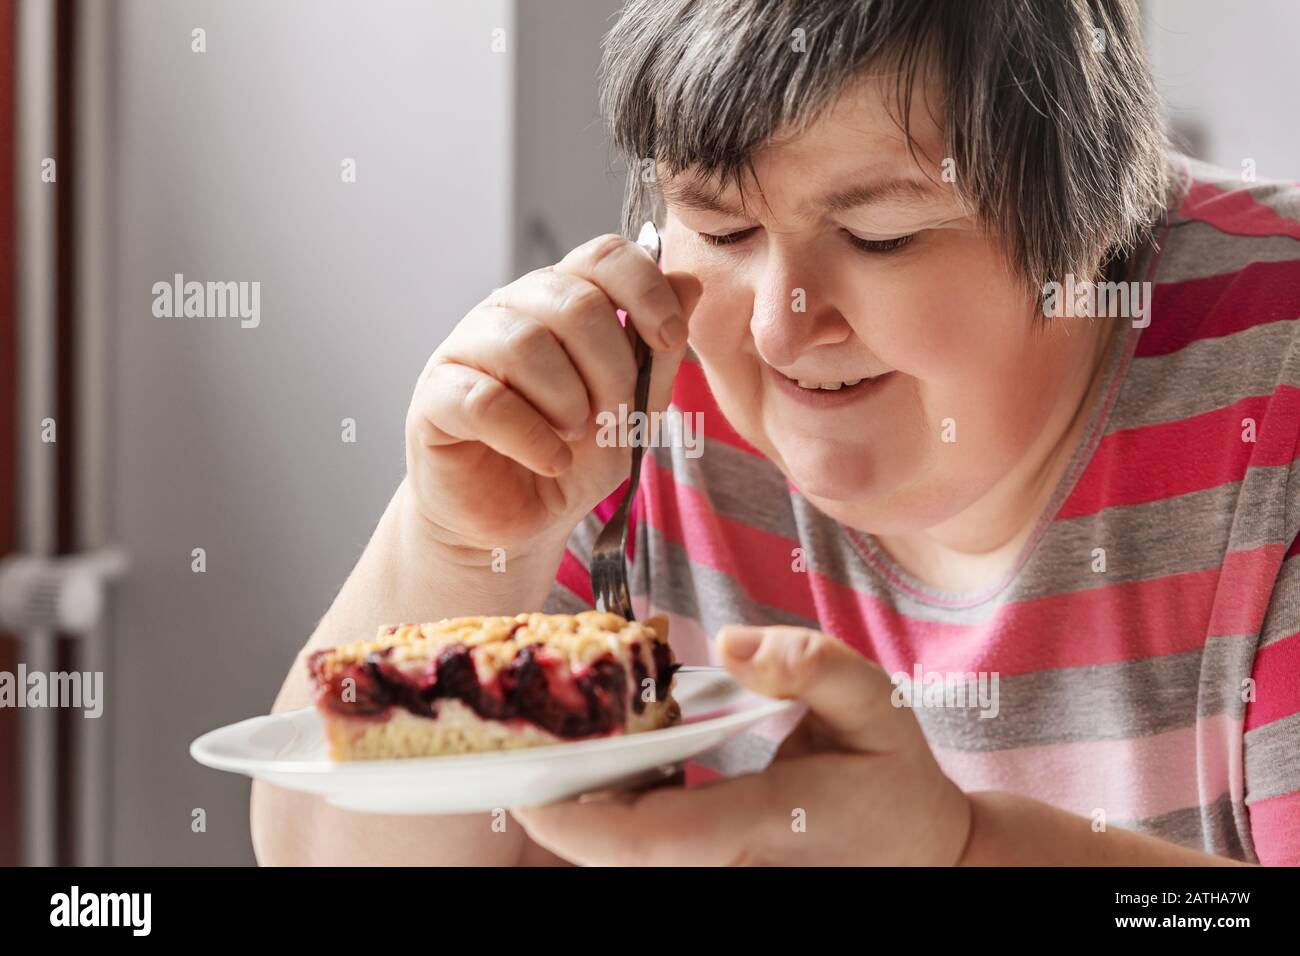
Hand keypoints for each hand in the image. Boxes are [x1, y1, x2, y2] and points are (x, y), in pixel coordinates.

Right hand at [404, 233, 701, 556]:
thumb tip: (690, 283)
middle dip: (612, 367)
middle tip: (611, 415)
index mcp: (562, 300)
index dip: (645, 289)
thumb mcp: (635, 410)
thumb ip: (659, 352)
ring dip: (568, 402)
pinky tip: (550, 460)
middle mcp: (511, 311)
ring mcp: (466, 348)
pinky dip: (531, 437)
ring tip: (574, 436)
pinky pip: (485, 401)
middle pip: (574, 301)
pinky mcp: (435, 397)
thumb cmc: (572, 458)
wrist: (518, 522)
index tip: (667, 339)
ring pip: (525, 344)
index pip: (603, 255)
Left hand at [511, 625, 972, 865]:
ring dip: (585, 807)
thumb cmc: (895, 780)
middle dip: (563, 802)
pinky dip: (616, 812)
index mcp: (759, 825)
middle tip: (532, 739)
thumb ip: (811, 665)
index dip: (574, 820)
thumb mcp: (876, 705)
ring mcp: (721, 876)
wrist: (925, 855)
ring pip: (625, 858)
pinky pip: (647, 851)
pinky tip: (619, 762)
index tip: (526, 783)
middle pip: (616, 854)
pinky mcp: (715, 873)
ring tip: (567, 742)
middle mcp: (728, 866)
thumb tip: (731, 642)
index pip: (645, 840)